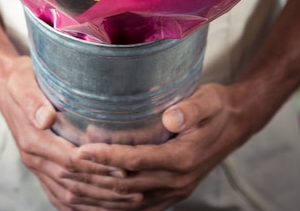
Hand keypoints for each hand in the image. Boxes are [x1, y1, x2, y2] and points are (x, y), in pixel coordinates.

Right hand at [0, 55, 143, 209]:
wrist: (6, 85)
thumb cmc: (21, 79)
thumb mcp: (23, 82)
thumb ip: (33, 101)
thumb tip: (46, 118)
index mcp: (33, 139)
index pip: (69, 161)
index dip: (96, 166)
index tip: (122, 167)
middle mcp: (34, 158)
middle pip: (73, 183)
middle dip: (105, 189)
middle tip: (136, 190)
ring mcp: (37, 167)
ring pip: (69, 196)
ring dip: (99, 201)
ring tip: (128, 200)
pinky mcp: (41, 170)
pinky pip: (61, 196)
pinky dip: (83, 205)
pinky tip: (104, 205)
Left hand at [73, 83, 247, 209]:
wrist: (236, 123)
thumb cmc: (217, 107)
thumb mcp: (208, 100)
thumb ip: (190, 109)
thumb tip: (170, 118)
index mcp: (182, 159)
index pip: (137, 161)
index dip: (107, 157)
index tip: (80, 151)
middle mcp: (177, 181)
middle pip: (127, 186)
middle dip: (93, 178)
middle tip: (63, 167)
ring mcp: (174, 192)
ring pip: (129, 201)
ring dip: (98, 195)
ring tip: (70, 184)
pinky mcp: (171, 193)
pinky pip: (137, 207)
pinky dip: (113, 206)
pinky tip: (94, 201)